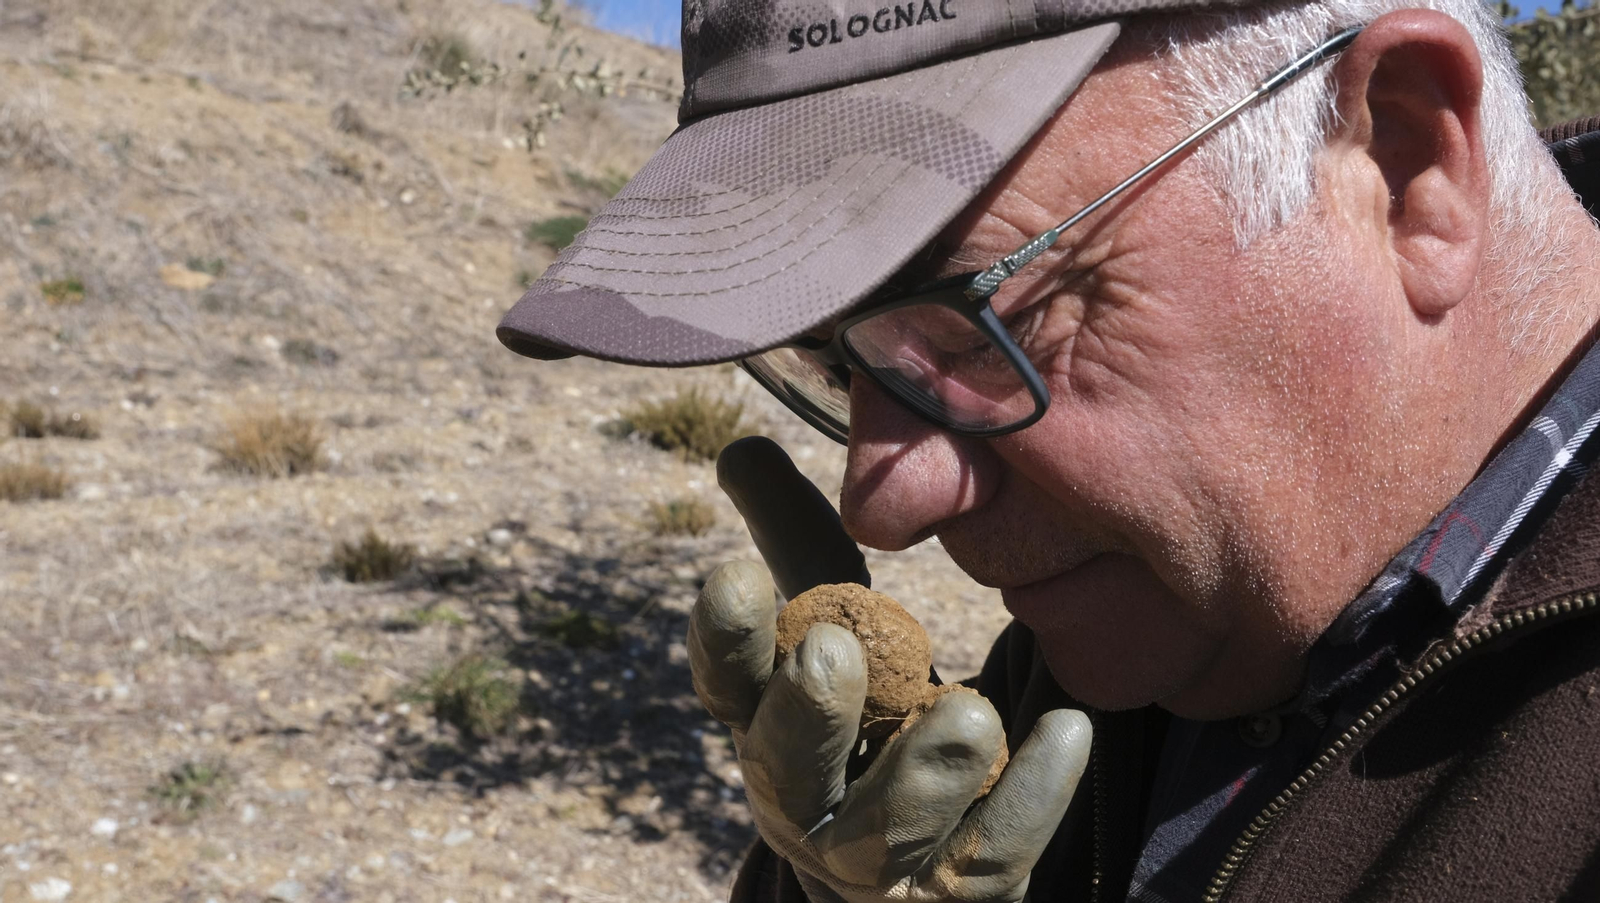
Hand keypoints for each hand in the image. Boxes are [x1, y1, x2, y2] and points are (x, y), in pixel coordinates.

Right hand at [690, 437, 1091, 902]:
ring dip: (921, 775)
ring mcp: (876, 865)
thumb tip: (741, 446)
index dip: (724, 640)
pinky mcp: (955, 895)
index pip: (727, 689)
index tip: (736, 574)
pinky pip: (989, 858)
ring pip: (884, 834)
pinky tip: (1067, 733)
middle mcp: (804, 805)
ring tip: (969, 714)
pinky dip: (1027, 799)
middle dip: (808, 714)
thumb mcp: (833, 629)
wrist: (920, 868)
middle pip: (786, 771)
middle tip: (833, 651)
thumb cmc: (872, 719)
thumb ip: (793, 542)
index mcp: (766, 728)